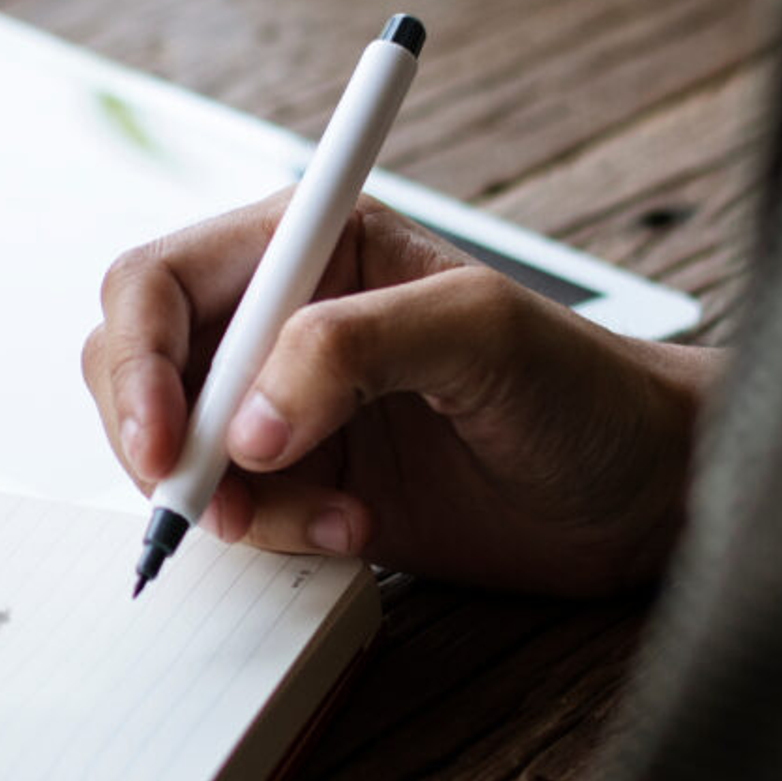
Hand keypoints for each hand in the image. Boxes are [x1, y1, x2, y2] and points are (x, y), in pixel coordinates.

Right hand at [82, 195, 718, 595]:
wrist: (643, 493)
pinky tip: (351, 530)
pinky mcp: (304, 482)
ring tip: (328, 518)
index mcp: (311, 244)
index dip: (140, 361)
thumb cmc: (586, 388)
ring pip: (175, 450)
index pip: (160, 284)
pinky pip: (230, 512)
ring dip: (229, 500)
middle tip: (207, 502)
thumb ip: (354, 350)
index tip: (168, 442)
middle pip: (138, 364)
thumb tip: (249, 421)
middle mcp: (282, 317)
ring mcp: (287, 405)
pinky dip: (270, 535)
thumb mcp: (480, 335)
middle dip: (159, 439)